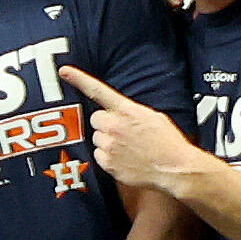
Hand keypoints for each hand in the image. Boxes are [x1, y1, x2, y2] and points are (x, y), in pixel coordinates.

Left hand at [76, 74, 213, 196]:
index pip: (98, 91)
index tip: (65, 71)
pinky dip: (109, 157)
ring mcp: (109, 145)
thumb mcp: (152, 117)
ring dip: (108, 141)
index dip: (79, 79)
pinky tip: (125, 158)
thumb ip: (130, 112)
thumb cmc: (168, 142)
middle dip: (106, 124)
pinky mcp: (107, 163)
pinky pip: (99, 155)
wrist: (175, 168)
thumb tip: (119, 113)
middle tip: (123, 132)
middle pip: (96, 119)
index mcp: (126, 111)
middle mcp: (114, 126)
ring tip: (128, 147)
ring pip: (97, 138)